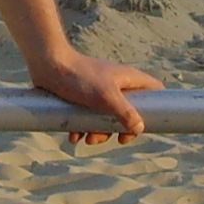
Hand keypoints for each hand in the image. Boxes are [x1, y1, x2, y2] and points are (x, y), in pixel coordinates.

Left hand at [30, 49, 160, 144]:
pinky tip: (74, 136)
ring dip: (98, 132)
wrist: (47, 65)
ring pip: (106, 117)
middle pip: (128, 111)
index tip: (146, 126)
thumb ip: (125, 112)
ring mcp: (98, 90)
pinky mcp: (81, 96)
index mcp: (128, 79)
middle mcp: (116, 84)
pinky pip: (87, 117)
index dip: (156, 108)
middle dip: (118, 129)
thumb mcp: (106, 97)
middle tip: (113, 138)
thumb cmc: (79, 77)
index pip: (154, 90)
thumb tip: (139, 129)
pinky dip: (82, 128)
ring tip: (86, 138)